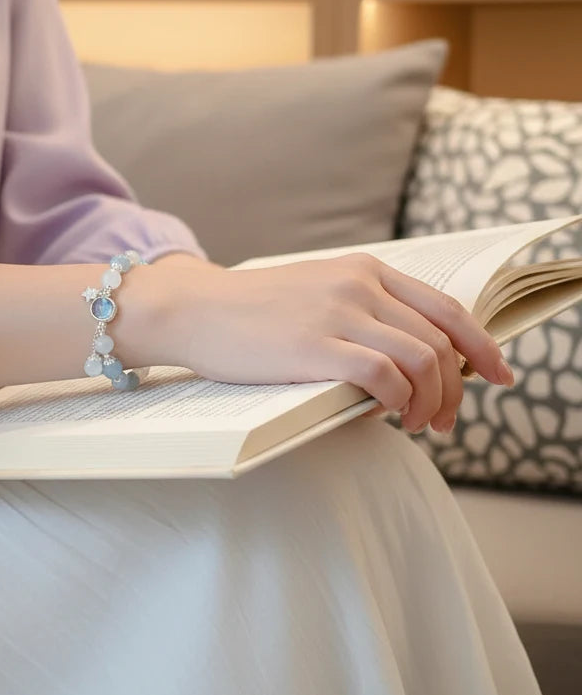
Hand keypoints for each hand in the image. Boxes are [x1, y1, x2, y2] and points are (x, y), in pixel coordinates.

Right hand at [136, 253, 513, 434]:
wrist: (194, 308)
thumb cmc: (250, 311)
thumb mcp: (315, 292)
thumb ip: (361, 309)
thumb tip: (409, 354)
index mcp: (364, 270)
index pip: (447, 308)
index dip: (483, 346)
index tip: (500, 375)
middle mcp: (360, 285)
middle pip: (441, 341)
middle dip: (457, 388)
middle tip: (445, 420)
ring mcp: (338, 313)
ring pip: (422, 360)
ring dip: (432, 400)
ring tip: (420, 424)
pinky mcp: (314, 346)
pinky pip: (384, 376)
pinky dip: (399, 401)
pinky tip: (390, 415)